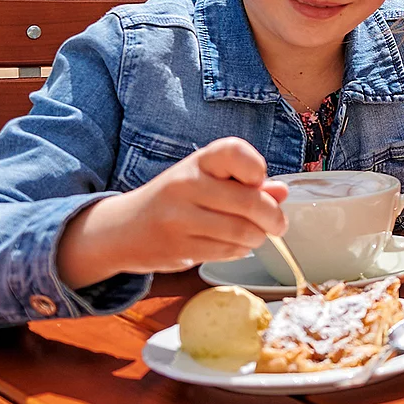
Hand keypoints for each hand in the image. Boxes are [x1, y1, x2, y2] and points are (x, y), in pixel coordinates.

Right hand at [57, 136, 290, 287]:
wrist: (121, 230)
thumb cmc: (173, 199)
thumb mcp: (206, 180)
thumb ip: (244, 183)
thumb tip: (282, 192)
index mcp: (197, 162)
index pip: (235, 151)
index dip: (256, 167)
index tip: (258, 181)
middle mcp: (186, 185)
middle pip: (249, 201)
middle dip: (272, 217)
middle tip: (278, 224)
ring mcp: (180, 219)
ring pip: (241, 231)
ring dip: (257, 237)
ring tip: (255, 235)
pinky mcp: (179, 248)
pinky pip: (226, 251)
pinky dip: (239, 251)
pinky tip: (234, 245)